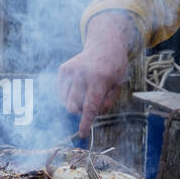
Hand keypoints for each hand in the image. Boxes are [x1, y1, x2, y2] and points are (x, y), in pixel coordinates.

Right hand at [56, 13, 135, 137]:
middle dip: (80, 111)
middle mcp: (82, 74)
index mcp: (99, 79)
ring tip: (86, 92)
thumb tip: (93, 116)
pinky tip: (79, 86)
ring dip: (75, 103)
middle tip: (90, 104)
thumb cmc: (114, 67)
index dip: (86, 122)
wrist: (105, 44)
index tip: (82, 134)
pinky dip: (69, 95)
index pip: (90, 106)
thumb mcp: (118, 85)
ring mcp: (71, 70)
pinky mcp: (63, 69)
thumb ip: (106, 103)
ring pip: (66, 101)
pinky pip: (61, 92)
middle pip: (73, 106)